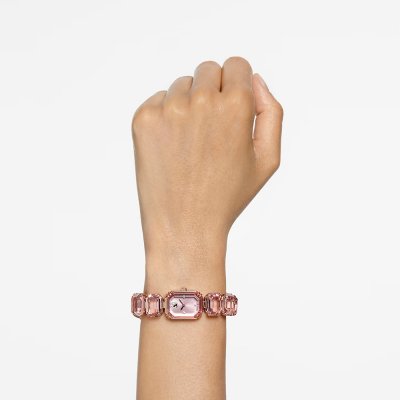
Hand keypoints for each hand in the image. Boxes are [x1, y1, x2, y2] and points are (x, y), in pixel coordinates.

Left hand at [132, 57, 282, 280]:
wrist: (185, 226)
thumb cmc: (228, 196)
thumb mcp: (267, 160)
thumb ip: (271, 112)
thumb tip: (255, 79)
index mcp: (236, 106)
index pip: (236, 65)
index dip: (237, 85)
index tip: (231, 108)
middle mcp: (201, 100)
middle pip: (208, 70)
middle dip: (213, 92)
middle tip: (211, 130)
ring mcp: (168, 109)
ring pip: (182, 84)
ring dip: (189, 104)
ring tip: (191, 144)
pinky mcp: (143, 120)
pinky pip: (158, 100)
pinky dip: (166, 116)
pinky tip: (172, 147)